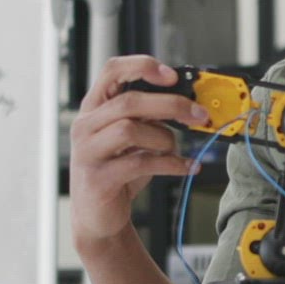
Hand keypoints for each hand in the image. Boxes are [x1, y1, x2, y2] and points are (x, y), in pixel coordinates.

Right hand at [68, 55, 209, 250]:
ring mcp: (88, 152)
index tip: (173, 76)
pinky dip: (171, 164)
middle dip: (171, 105)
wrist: (98, 217)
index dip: (143, 66)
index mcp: (94, 107)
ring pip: (131, 130)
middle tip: (198, 114)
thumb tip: (188, 103)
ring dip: (164, 139)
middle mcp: (86, 125)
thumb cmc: (118, 172)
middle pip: (129, 101)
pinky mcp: (99, 179)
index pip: (112, 70)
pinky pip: (141, 163)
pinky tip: (186, 166)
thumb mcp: (132, 139)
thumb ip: (149, 117)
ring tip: (174, 150)